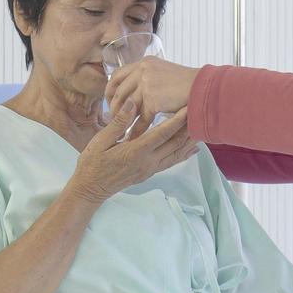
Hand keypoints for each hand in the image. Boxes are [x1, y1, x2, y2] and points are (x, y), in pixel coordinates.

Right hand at [67, 104, 197, 203]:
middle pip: (175, 144)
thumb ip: (118, 123)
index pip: (162, 133)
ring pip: (176, 154)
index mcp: (136, 151)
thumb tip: (133, 103)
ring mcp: (150, 169)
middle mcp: (147, 161)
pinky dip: (183, 154)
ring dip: (189, 141)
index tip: (189, 107)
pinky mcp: (149, 172)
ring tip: (202, 128)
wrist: (90, 189)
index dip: (178, 120)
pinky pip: (171, 162)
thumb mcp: (100, 141)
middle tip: (200, 113)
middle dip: (189, 128)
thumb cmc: (92, 163)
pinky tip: (191, 149)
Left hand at [105, 58, 198, 126]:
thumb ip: (149, 79)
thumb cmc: (189, 84)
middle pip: (119, 90)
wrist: (204, 88)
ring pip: (128, 105)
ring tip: (121, 131)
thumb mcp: (164, 73)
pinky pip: (141, 117)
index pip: (118, 75)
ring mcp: (147, 83)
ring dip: (123, 120)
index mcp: (144, 62)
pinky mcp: (153, 98)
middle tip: (113, 120)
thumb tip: (136, 92)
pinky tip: (134, 137)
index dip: (111, 90)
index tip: (111, 102)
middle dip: (114, 108)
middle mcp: (143, 69)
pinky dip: (137, 129)